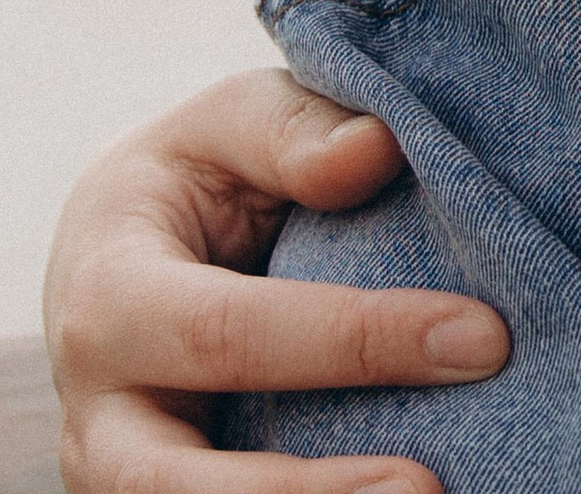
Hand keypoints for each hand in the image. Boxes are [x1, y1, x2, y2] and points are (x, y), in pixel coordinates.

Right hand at [46, 70, 507, 493]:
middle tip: (428, 488)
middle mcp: (98, 412)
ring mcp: (119, 480)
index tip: (482, 339)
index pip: (233, 333)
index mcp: (108, 296)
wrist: (111, 254)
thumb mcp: (226, 124)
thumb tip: (376, 149)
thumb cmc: (192, 177)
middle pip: (176, 484)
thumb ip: (293, 131)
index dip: (357, 341)